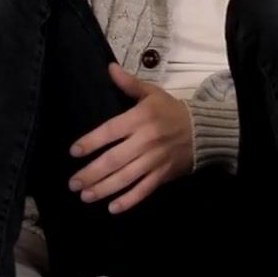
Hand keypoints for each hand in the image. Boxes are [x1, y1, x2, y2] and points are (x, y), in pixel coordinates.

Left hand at [68, 63, 192, 213]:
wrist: (204, 130)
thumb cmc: (171, 111)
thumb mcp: (152, 94)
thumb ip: (129, 84)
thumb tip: (109, 68)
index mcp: (141, 119)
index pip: (110, 131)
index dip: (91, 142)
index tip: (74, 152)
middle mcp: (146, 141)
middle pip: (114, 159)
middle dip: (91, 173)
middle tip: (73, 183)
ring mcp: (155, 160)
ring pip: (126, 177)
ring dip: (104, 188)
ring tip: (85, 196)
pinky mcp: (163, 174)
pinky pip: (144, 189)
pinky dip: (129, 200)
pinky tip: (113, 208)